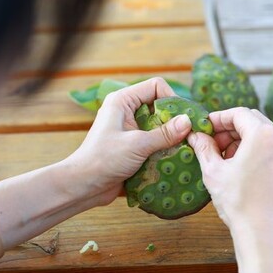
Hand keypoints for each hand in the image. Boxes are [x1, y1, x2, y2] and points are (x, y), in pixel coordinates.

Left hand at [67, 77, 192, 204]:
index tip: (183, 119)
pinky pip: (154, 142)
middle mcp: (126, 111)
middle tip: (189, 135)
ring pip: (159, 126)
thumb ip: (164, 133)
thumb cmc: (103, 159)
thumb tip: (189, 121)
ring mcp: (130, 129)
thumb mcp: (137, 145)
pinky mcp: (133, 146)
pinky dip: (164, 149)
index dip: (171, 99)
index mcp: (123, 101)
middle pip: (159, 106)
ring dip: (171, 137)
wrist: (83, 186)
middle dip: (174, 121)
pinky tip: (175, 159)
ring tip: (185, 149)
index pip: (155, 87)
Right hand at [187, 107, 272, 234]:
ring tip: (220, 155)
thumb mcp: (214, 172)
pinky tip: (235, 164)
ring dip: (239, 138)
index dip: (218, 118)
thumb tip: (195, 136)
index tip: (204, 127)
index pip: (238, 113)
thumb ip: (203, 148)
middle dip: (228, 128)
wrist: (264, 233)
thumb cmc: (240, 203)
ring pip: (259, 133)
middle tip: (210, 141)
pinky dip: (250, 148)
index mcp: (263, 135)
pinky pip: (267, 146)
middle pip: (251, 120)